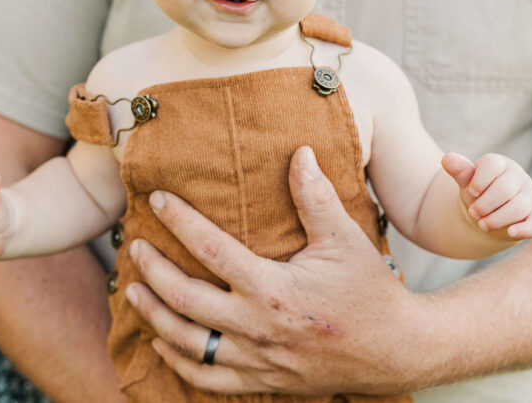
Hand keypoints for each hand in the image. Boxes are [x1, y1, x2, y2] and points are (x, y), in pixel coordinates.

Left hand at [123, 147, 419, 395]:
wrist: (398, 350)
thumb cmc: (370, 290)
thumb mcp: (345, 238)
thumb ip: (316, 197)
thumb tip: (299, 153)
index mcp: (274, 289)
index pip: (211, 251)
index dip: (179, 221)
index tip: (157, 199)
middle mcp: (258, 328)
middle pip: (185, 301)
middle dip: (153, 271)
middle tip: (134, 247)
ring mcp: (257, 360)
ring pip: (188, 343)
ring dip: (155, 317)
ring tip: (133, 291)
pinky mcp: (263, 382)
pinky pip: (208, 379)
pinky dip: (178, 363)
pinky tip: (163, 345)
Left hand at [441, 152, 531, 240]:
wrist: (490, 214)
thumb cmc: (478, 193)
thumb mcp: (467, 181)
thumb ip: (459, 170)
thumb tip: (447, 159)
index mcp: (501, 164)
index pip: (492, 165)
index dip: (479, 181)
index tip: (472, 191)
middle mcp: (519, 178)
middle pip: (505, 189)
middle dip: (485, 204)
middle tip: (473, 213)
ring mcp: (531, 197)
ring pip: (518, 208)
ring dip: (496, 219)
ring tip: (482, 225)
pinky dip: (523, 229)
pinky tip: (510, 232)